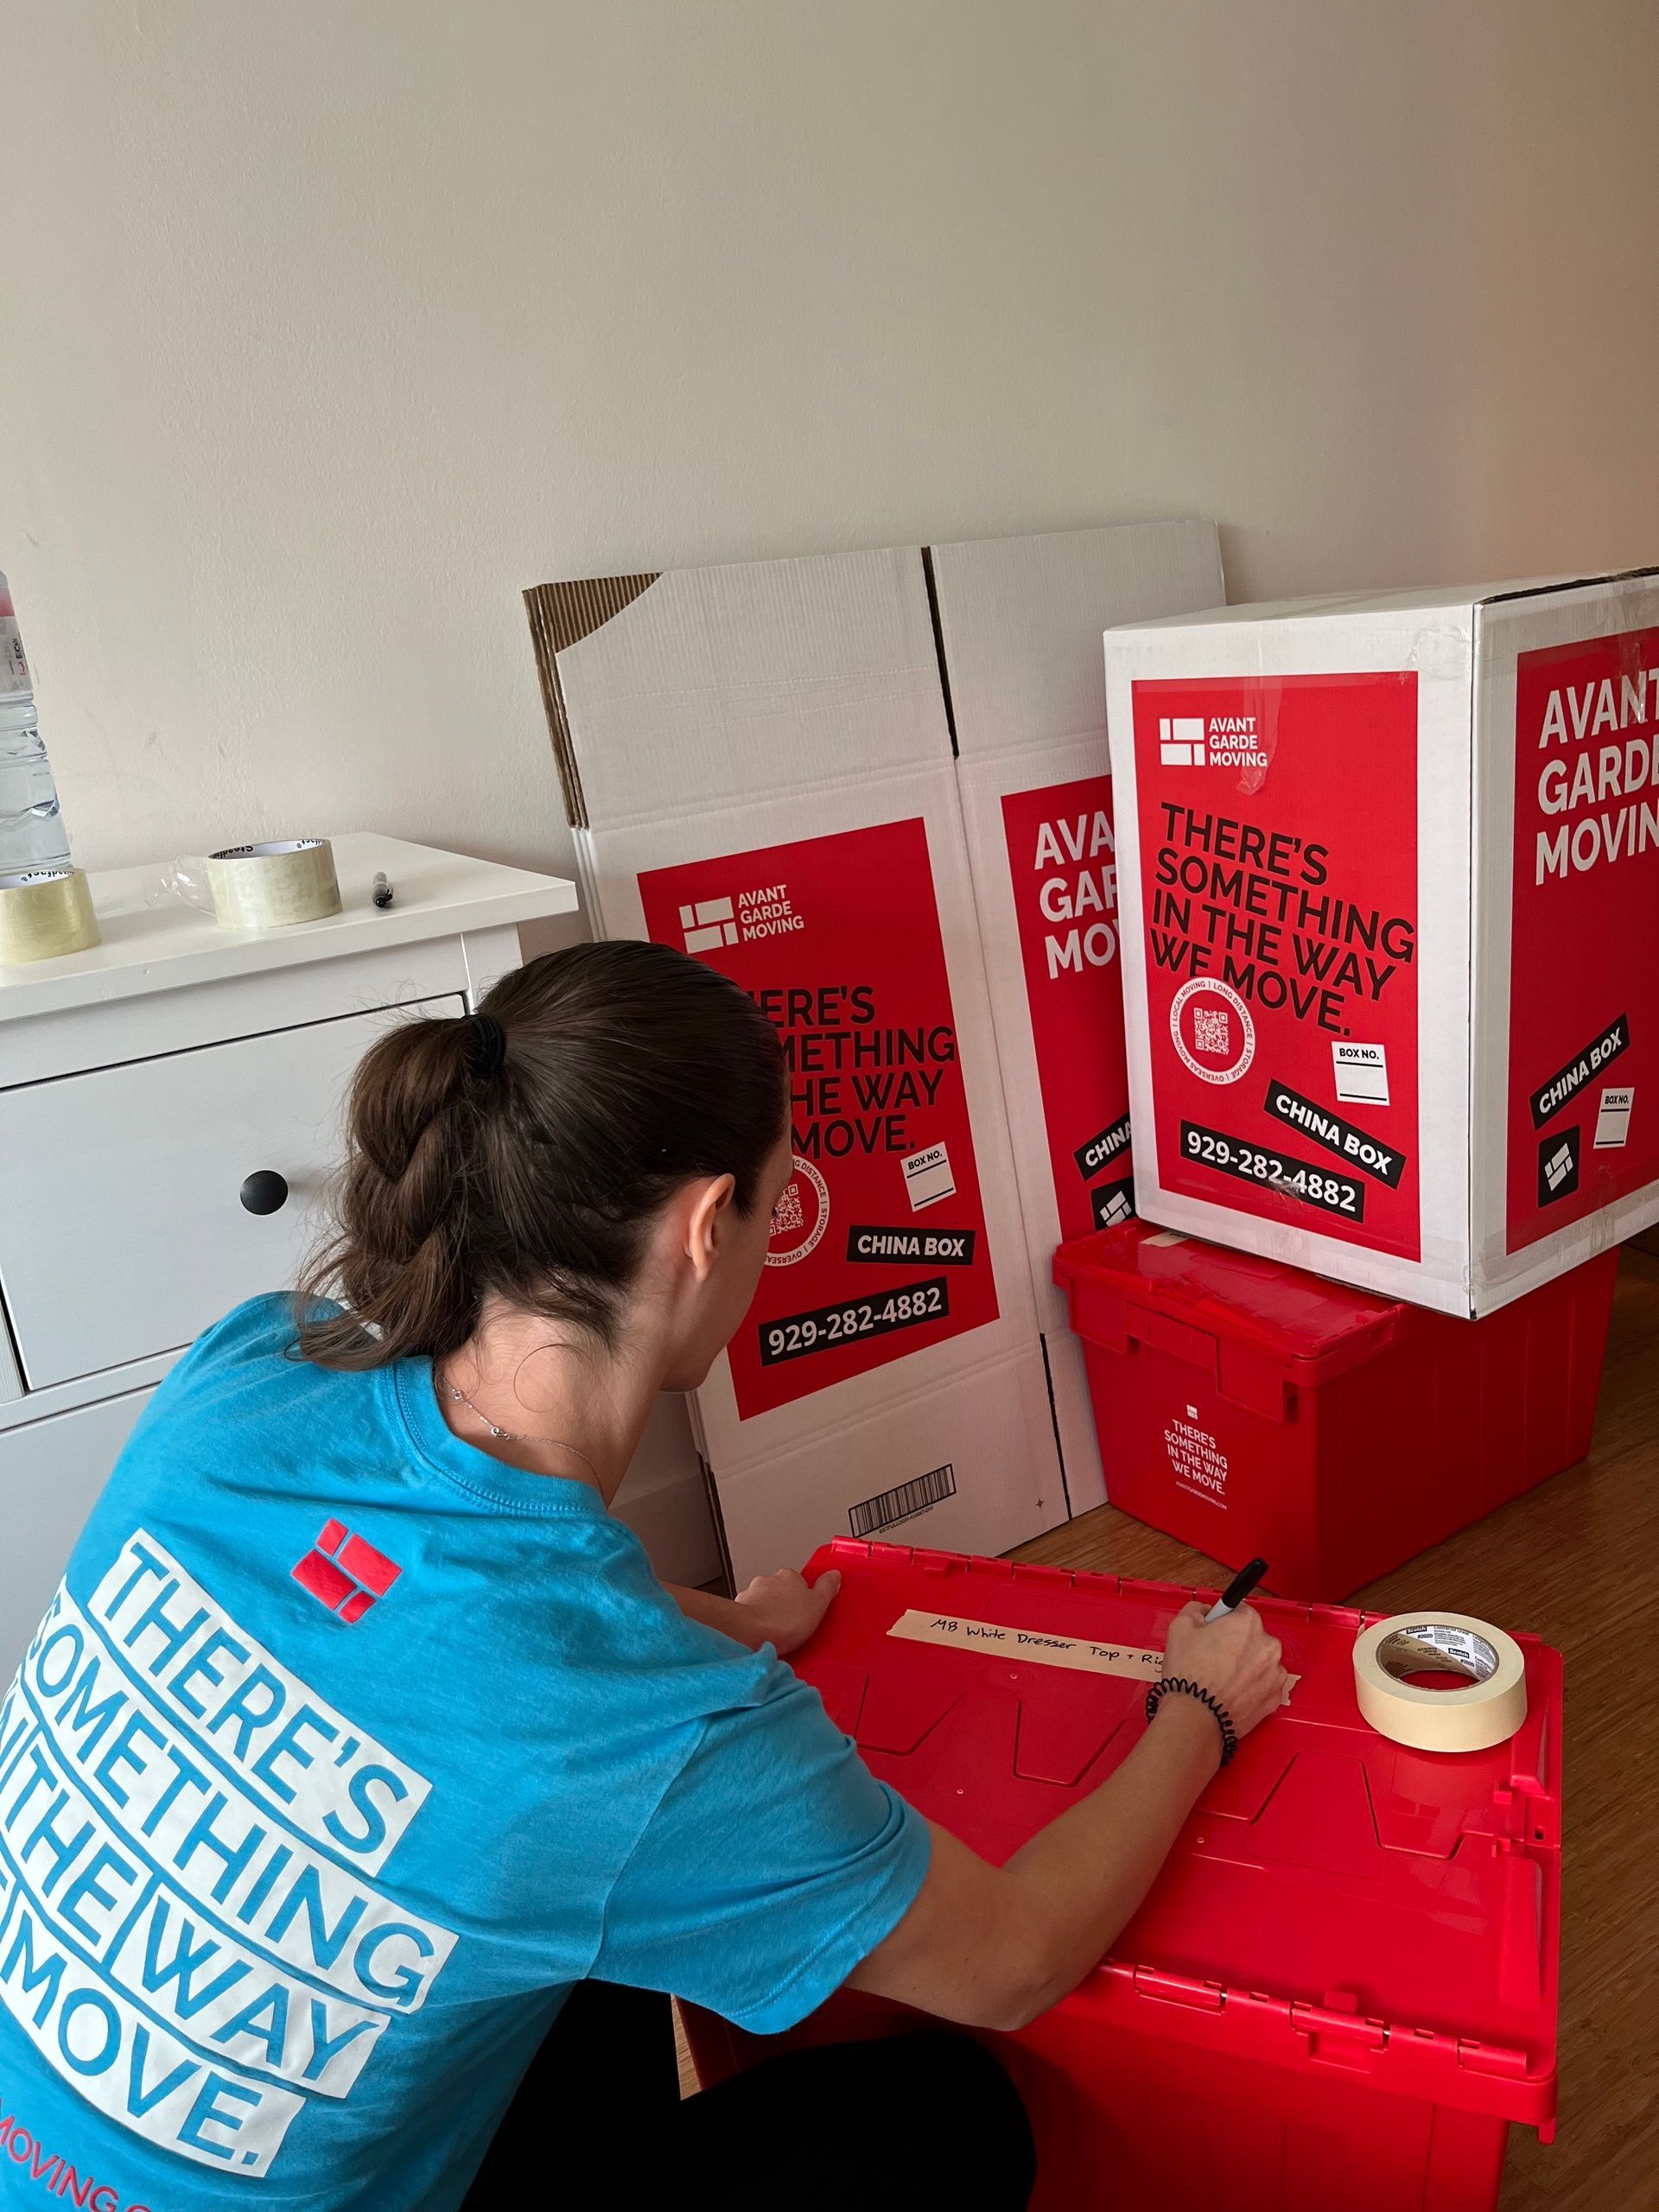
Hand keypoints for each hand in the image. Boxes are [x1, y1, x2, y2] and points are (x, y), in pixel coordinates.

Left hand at [733, 1566, 840, 1656]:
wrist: (749, 1633)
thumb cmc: (781, 1621)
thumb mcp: (817, 1605)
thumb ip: (826, 1588)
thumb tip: (833, 1576)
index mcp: (790, 1576)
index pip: (802, 1581)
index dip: (806, 1598)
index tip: (809, 1611)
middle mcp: (769, 1581)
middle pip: (782, 1591)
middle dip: (787, 1606)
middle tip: (795, 1625)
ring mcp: (752, 1594)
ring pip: (766, 1602)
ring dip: (770, 1614)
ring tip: (779, 1634)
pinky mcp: (740, 1610)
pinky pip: (752, 1615)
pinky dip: (757, 1623)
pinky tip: (764, 1636)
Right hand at [1160, 1600, 1286, 1739]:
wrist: (1196, 1717)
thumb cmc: (1189, 1672)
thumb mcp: (1180, 1627)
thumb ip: (1196, 1610)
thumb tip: (1205, 1612)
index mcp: (1248, 1623)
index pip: (1239, 1611)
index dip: (1223, 1621)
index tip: (1213, 1633)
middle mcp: (1269, 1646)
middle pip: (1252, 1638)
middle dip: (1237, 1644)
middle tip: (1214, 1658)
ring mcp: (1275, 1675)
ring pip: (1260, 1663)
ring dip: (1246, 1667)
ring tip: (1222, 1680)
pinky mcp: (1274, 1699)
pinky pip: (1263, 1686)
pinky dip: (1251, 1688)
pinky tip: (1232, 1693)